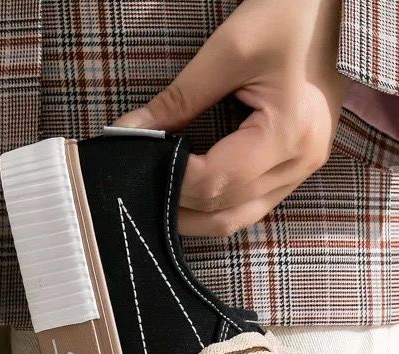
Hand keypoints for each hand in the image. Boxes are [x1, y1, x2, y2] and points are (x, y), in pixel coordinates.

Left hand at [116, 0, 348, 236]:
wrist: (337, 4)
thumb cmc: (290, 14)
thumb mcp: (228, 51)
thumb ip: (177, 99)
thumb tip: (129, 132)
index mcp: (289, 134)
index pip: (215, 182)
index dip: (170, 179)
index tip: (137, 163)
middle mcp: (301, 161)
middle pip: (224, 209)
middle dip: (176, 202)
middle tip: (137, 186)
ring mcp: (303, 167)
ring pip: (237, 217)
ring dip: (194, 216)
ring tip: (157, 198)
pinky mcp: (297, 165)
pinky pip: (250, 204)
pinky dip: (216, 208)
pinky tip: (187, 198)